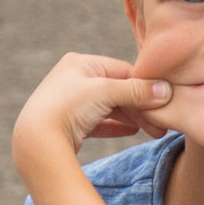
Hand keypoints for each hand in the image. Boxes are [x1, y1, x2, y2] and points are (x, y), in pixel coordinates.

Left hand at [11, 52, 173, 166]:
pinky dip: (116, 125)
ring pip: (110, 107)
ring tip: (152, 130)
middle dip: (141, 107)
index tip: (166, 101)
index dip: (146, 86)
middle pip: (118, 90)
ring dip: (132, 117)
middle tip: (161, 124)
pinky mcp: (69, 122)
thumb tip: (166, 90)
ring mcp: (71, 101)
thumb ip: (137, 90)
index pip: (123, 71)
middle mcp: (74, 78)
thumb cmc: (68, 108)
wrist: (37, 141)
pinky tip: (132, 132)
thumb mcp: (106, 92)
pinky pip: (98, 121)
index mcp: (81, 63)